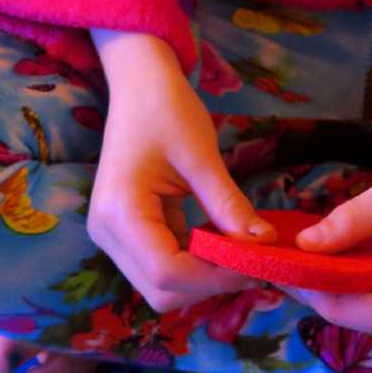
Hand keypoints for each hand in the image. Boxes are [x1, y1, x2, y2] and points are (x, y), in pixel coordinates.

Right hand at [88, 29, 275, 312]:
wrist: (139, 82)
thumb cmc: (167, 108)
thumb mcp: (202, 156)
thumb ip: (229, 205)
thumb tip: (264, 245)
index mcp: (120, 212)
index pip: (167, 273)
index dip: (216, 277)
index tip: (257, 261)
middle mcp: (107, 233)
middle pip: (161, 290)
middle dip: (210, 282)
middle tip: (253, 259)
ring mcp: (113, 235)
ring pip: (160, 284)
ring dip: (203, 276)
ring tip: (241, 251)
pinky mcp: (126, 232)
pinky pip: (161, 263)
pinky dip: (194, 261)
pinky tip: (221, 242)